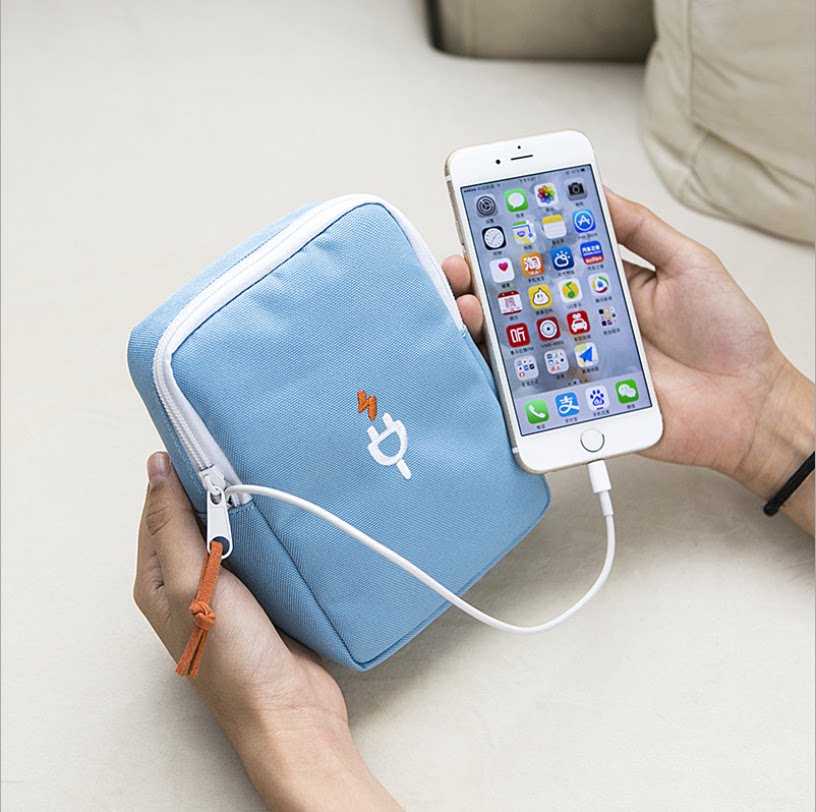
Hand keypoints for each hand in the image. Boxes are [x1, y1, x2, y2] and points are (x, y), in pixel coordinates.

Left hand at [135, 452, 399, 809]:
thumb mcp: (191, 582)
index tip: (202, 438)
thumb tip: (155, 466)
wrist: (290, 708)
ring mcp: (227, 589)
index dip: (175, 475)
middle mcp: (187, 582)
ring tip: (265, 473)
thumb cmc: (232, 654)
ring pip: (231, 532)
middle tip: (239, 452)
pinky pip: (261, 550)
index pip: (158, 510)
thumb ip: (171, 524)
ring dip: (244, 508)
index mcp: (157, 580)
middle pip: (194, 518)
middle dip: (213, 488)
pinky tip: (286, 510)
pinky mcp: (263, 594)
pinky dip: (269, 529)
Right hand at [442, 191, 813, 532]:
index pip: (543, 262)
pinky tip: (488, 359)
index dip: (510, 243)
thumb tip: (600, 192)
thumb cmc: (725, 336)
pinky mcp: (573, 404)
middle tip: (461, 268)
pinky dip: (502, 382)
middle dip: (476, 283)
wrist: (748, 403)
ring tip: (468, 308)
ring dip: (479, 327)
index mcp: (598, 289)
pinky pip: (528, 396)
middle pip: (513, 303)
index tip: (484, 222)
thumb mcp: (689, 264)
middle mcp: (576, 326)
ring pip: (510, 347)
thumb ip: (641, 229)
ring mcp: (571, 365)